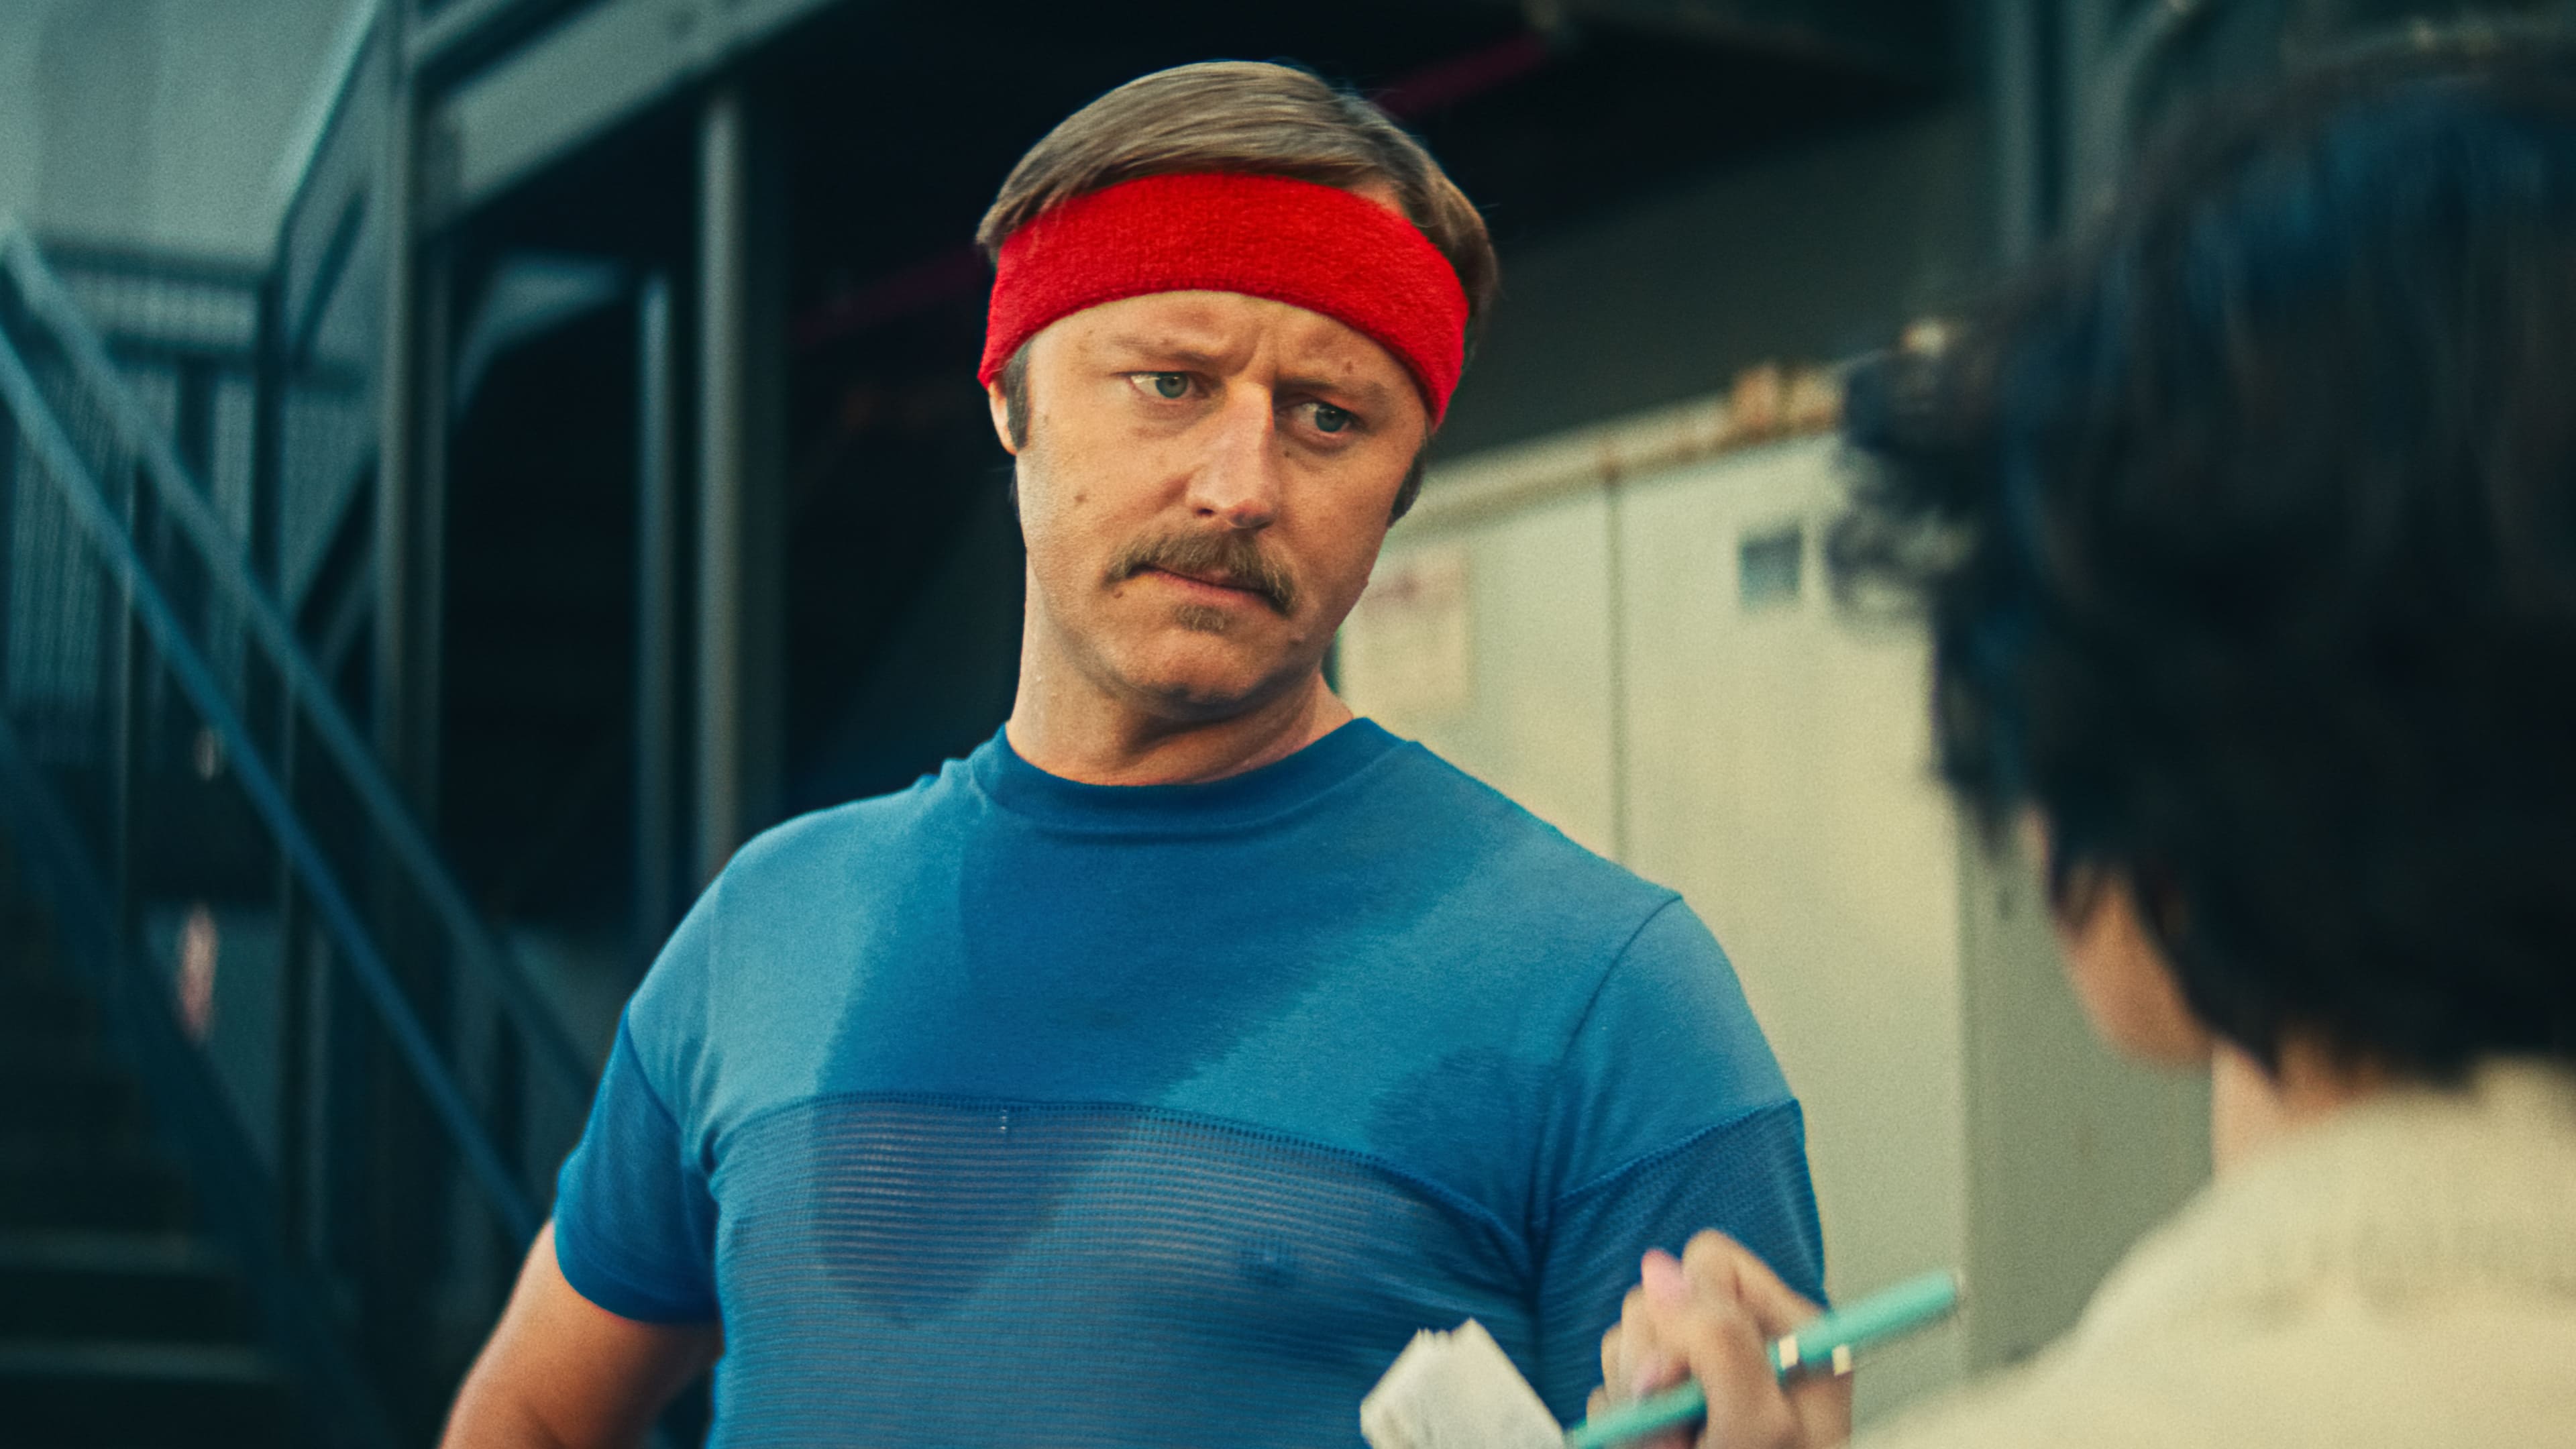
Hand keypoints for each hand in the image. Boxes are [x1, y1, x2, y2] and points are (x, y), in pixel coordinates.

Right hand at [1590, 1230, 1853, 1448]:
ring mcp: (1697, 1380)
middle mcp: (1743, 1347)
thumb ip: (1718, 1343)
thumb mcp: (1758, 1430)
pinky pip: (1611, 1394)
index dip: (1689, 1310)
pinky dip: (1626, 1430)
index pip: (1711, 1264)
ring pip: (1626, 1347)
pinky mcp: (1660, 1412)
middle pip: (1656, 1300)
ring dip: (1637, 1406)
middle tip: (1682, 1427)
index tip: (1691, 1371)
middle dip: (1652, 1364)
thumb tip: (1660, 1270)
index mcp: (1790, 1334)